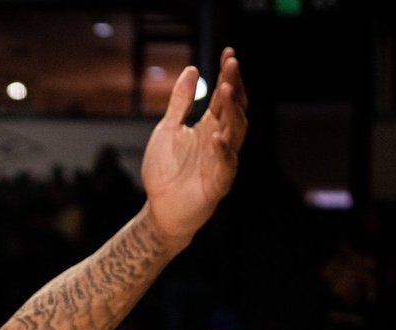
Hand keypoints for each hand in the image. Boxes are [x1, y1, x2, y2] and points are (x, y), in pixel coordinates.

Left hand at [141, 47, 247, 243]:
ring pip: (236, 134)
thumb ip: (180, 103)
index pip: (225, 97)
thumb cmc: (165, 171)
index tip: (228, 53)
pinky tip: (216, 136)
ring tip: (226, 91)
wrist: (160, 209)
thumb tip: (192, 70)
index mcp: (210, 126)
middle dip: (234, 87)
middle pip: (234, 109)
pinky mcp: (218, 184)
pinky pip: (226, 166)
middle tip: (232, 65)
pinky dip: (222, 151)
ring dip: (233, 112)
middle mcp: (220, 140)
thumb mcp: (168, 130)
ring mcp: (222, 161)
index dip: (228, 75)